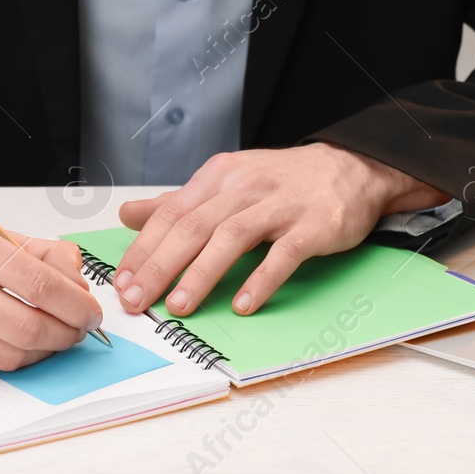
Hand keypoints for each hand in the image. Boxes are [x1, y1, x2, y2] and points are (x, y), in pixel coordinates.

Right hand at [0, 197, 103, 371]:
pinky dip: (4, 356)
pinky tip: (11, 342)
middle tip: (77, 330)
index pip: (38, 284)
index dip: (74, 304)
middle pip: (26, 326)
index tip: (90, 312)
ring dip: (40, 351)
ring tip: (51, 338)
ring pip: (6, 354)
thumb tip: (76, 278)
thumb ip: (36, 252)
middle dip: (65, 334)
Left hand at [112, 144, 447, 316]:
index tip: (122, 282)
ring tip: (179, 306)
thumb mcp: (227, 182)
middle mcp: (245, 186)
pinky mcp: (314, 224)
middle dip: (160, 267)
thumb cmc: (282, 181)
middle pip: (193, 227)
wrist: (351, 167)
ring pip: (231, 238)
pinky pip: (284, 254)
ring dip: (202, 275)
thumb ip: (179, 203)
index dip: (144, 249)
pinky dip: (262, 280)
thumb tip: (128, 215)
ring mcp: (280, 205)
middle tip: (137, 301)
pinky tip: (244, 304)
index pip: (171, 213)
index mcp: (219, 176)